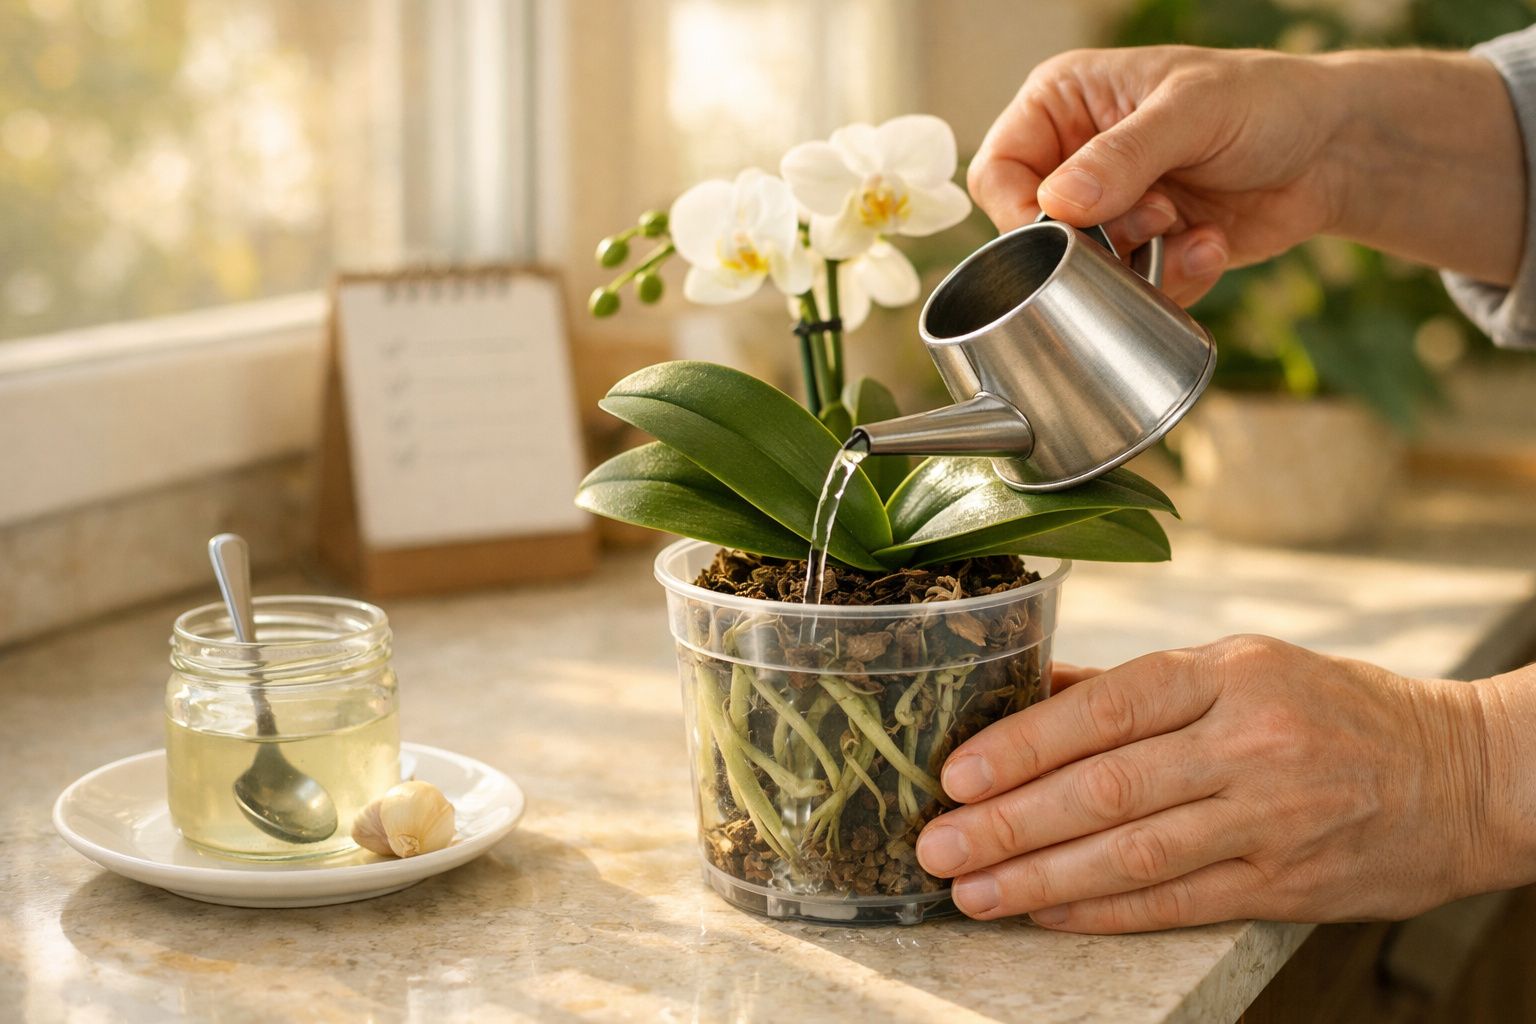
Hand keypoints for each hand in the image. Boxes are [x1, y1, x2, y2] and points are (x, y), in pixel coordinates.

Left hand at [915, 635, 1502, 932]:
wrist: (1468, 776)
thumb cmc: (1336, 709)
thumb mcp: (1244, 666)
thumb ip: (1135, 685)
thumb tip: (1030, 689)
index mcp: (1230, 673)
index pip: (1110, 707)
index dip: (1025, 743)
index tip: (958, 773)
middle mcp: (1249, 742)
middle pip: (1109, 787)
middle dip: (1011, 821)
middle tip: (938, 845)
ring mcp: (1272, 819)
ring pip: (1136, 853)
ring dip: (1041, 876)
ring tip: (973, 890)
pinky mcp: (1289, 884)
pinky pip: (1179, 901)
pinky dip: (1104, 909)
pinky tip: (1046, 910)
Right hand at [968, 45, 1522, 303]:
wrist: (1334, 152)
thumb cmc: (1266, 102)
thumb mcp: (1193, 111)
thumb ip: (1124, 155)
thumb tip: (1059, 203)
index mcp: (1063, 103)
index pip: (998, 170)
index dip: (1022, 210)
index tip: (1068, 229)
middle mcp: (1075, 157)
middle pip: (1034, 232)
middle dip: (1094, 241)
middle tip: (1154, 218)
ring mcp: (1108, 209)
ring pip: (1080, 272)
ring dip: (1136, 265)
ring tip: (1188, 229)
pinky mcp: (1141, 252)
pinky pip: (1125, 291)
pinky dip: (1167, 281)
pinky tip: (1208, 246)